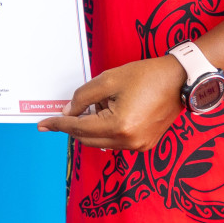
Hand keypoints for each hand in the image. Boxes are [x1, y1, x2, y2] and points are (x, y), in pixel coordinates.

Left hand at [36, 57, 184, 150]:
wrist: (180, 80)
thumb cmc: (146, 76)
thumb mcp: (110, 79)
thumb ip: (84, 97)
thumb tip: (68, 111)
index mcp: (118, 126)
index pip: (79, 128)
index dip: (58, 125)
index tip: (42, 124)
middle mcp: (128, 142)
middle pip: (88, 139)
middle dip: (74, 125)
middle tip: (67, 110)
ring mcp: (138, 146)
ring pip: (101, 141)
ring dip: (92, 126)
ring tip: (102, 101)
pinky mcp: (145, 144)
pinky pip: (116, 141)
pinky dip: (107, 129)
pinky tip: (112, 109)